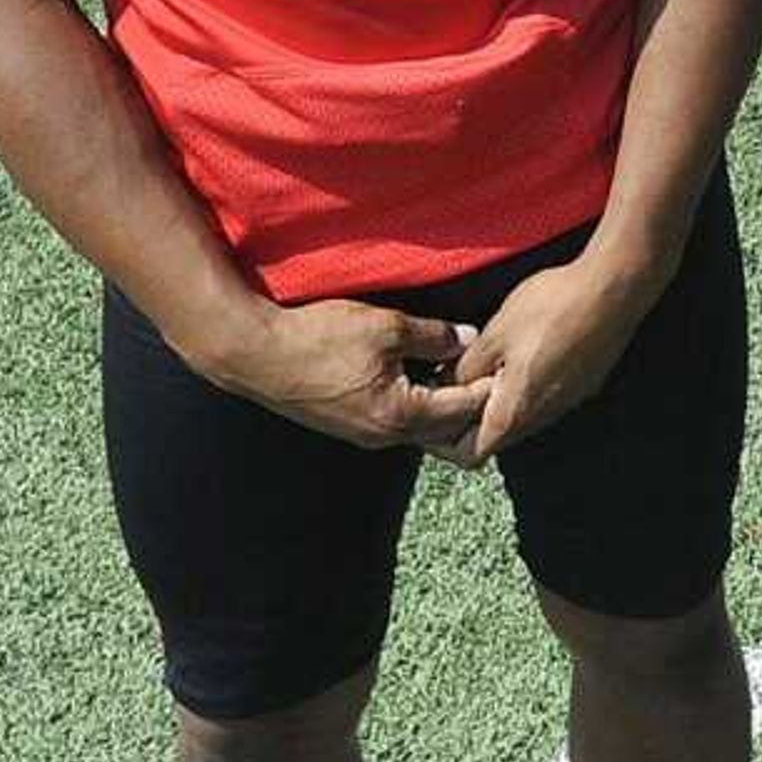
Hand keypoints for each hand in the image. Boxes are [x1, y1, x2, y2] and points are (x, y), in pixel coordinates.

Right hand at [230, 301, 493, 459]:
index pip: (463, 410)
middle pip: (445, 429)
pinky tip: (421, 377)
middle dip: (470, 404)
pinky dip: (416, 405)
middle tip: (491, 374)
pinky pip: (395, 421)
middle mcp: (384, 435)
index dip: (488, 388)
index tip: (507, 368)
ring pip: (419, 427)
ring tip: (460, 374)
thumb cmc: (319, 336)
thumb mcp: (386, 326)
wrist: (254, 353)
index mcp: (400, 414)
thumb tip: (470, 338)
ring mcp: (362, 435)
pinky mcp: (346, 426)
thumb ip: (434, 336)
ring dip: (442, 405)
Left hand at [452, 254, 654, 464]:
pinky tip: (521, 354)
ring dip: (497, 401)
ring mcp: (568, 401)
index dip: (442, 442)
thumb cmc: (553, 307)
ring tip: (484, 366)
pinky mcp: (583, 384)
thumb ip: (465, 369)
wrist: (615, 287)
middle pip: (496, 438)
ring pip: (520, 418)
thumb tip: (446, 386)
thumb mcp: (494, 334)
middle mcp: (544, 415)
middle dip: (468, 418)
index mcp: (516, 410)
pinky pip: (544, 399)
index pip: (470, 454)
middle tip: (452, 383)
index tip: (430, 413)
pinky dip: (523, 388)